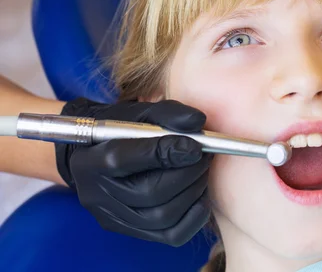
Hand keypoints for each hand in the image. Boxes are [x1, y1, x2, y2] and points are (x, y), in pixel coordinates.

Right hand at [55, 98, 210, 246]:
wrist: (97, 154)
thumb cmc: (121, 130)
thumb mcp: (139, 113)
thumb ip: (167, 113)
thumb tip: (197, 122)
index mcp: (92, 160)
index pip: (124, 159)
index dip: (164, 152)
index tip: (195, 145)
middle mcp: (97, 194)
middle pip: (149, 193)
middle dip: (187, 173)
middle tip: (205, 155)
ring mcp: (113, 217)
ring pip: (163, 216)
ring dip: (193, 190)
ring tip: (201, 170)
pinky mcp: (130, 231)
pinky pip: (172, 234)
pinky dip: (194, 215)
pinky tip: (199, 193)